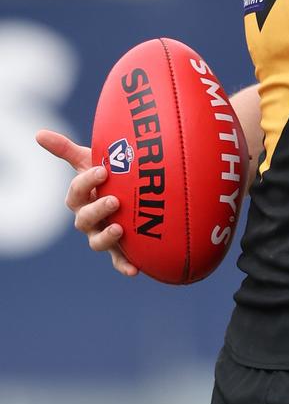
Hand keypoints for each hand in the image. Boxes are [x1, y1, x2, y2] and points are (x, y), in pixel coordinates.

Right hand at [35, 129, 138, 276]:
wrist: (126, 196)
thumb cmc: (105, 178)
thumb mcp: (88, 161)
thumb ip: (65, 149)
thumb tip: (38, 133)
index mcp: (79, 199)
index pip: (76, 191)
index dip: (86, 182)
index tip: (102, 170)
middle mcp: (87, 219)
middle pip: (85, 219)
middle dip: (98, 209)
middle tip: (114, 200)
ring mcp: (101, 235)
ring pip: (97, 242)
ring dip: (107, 237)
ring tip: (120, 229)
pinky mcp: (119, 250)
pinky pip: (119, 261)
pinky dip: (125, 267)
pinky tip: (135, 270)